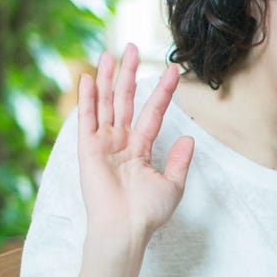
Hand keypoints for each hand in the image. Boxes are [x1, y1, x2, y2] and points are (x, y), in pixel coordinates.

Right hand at [77, 43, 193, 244]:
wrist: (126, 228)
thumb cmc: (147, 213)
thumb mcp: (172, 185)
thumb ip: (179, 160)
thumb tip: (188, 138)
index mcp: (140, 148)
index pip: (153, 112)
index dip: (163, 91)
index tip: (174, 71)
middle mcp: (121, 142)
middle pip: (126, 101)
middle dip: (131, 74)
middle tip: (135, 48)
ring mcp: (104, 143)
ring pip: (107, 104)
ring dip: (110, 79)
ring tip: (113, 54)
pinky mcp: (88, 149)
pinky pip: (88, 119)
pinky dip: (89, 99)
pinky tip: (91, 79)